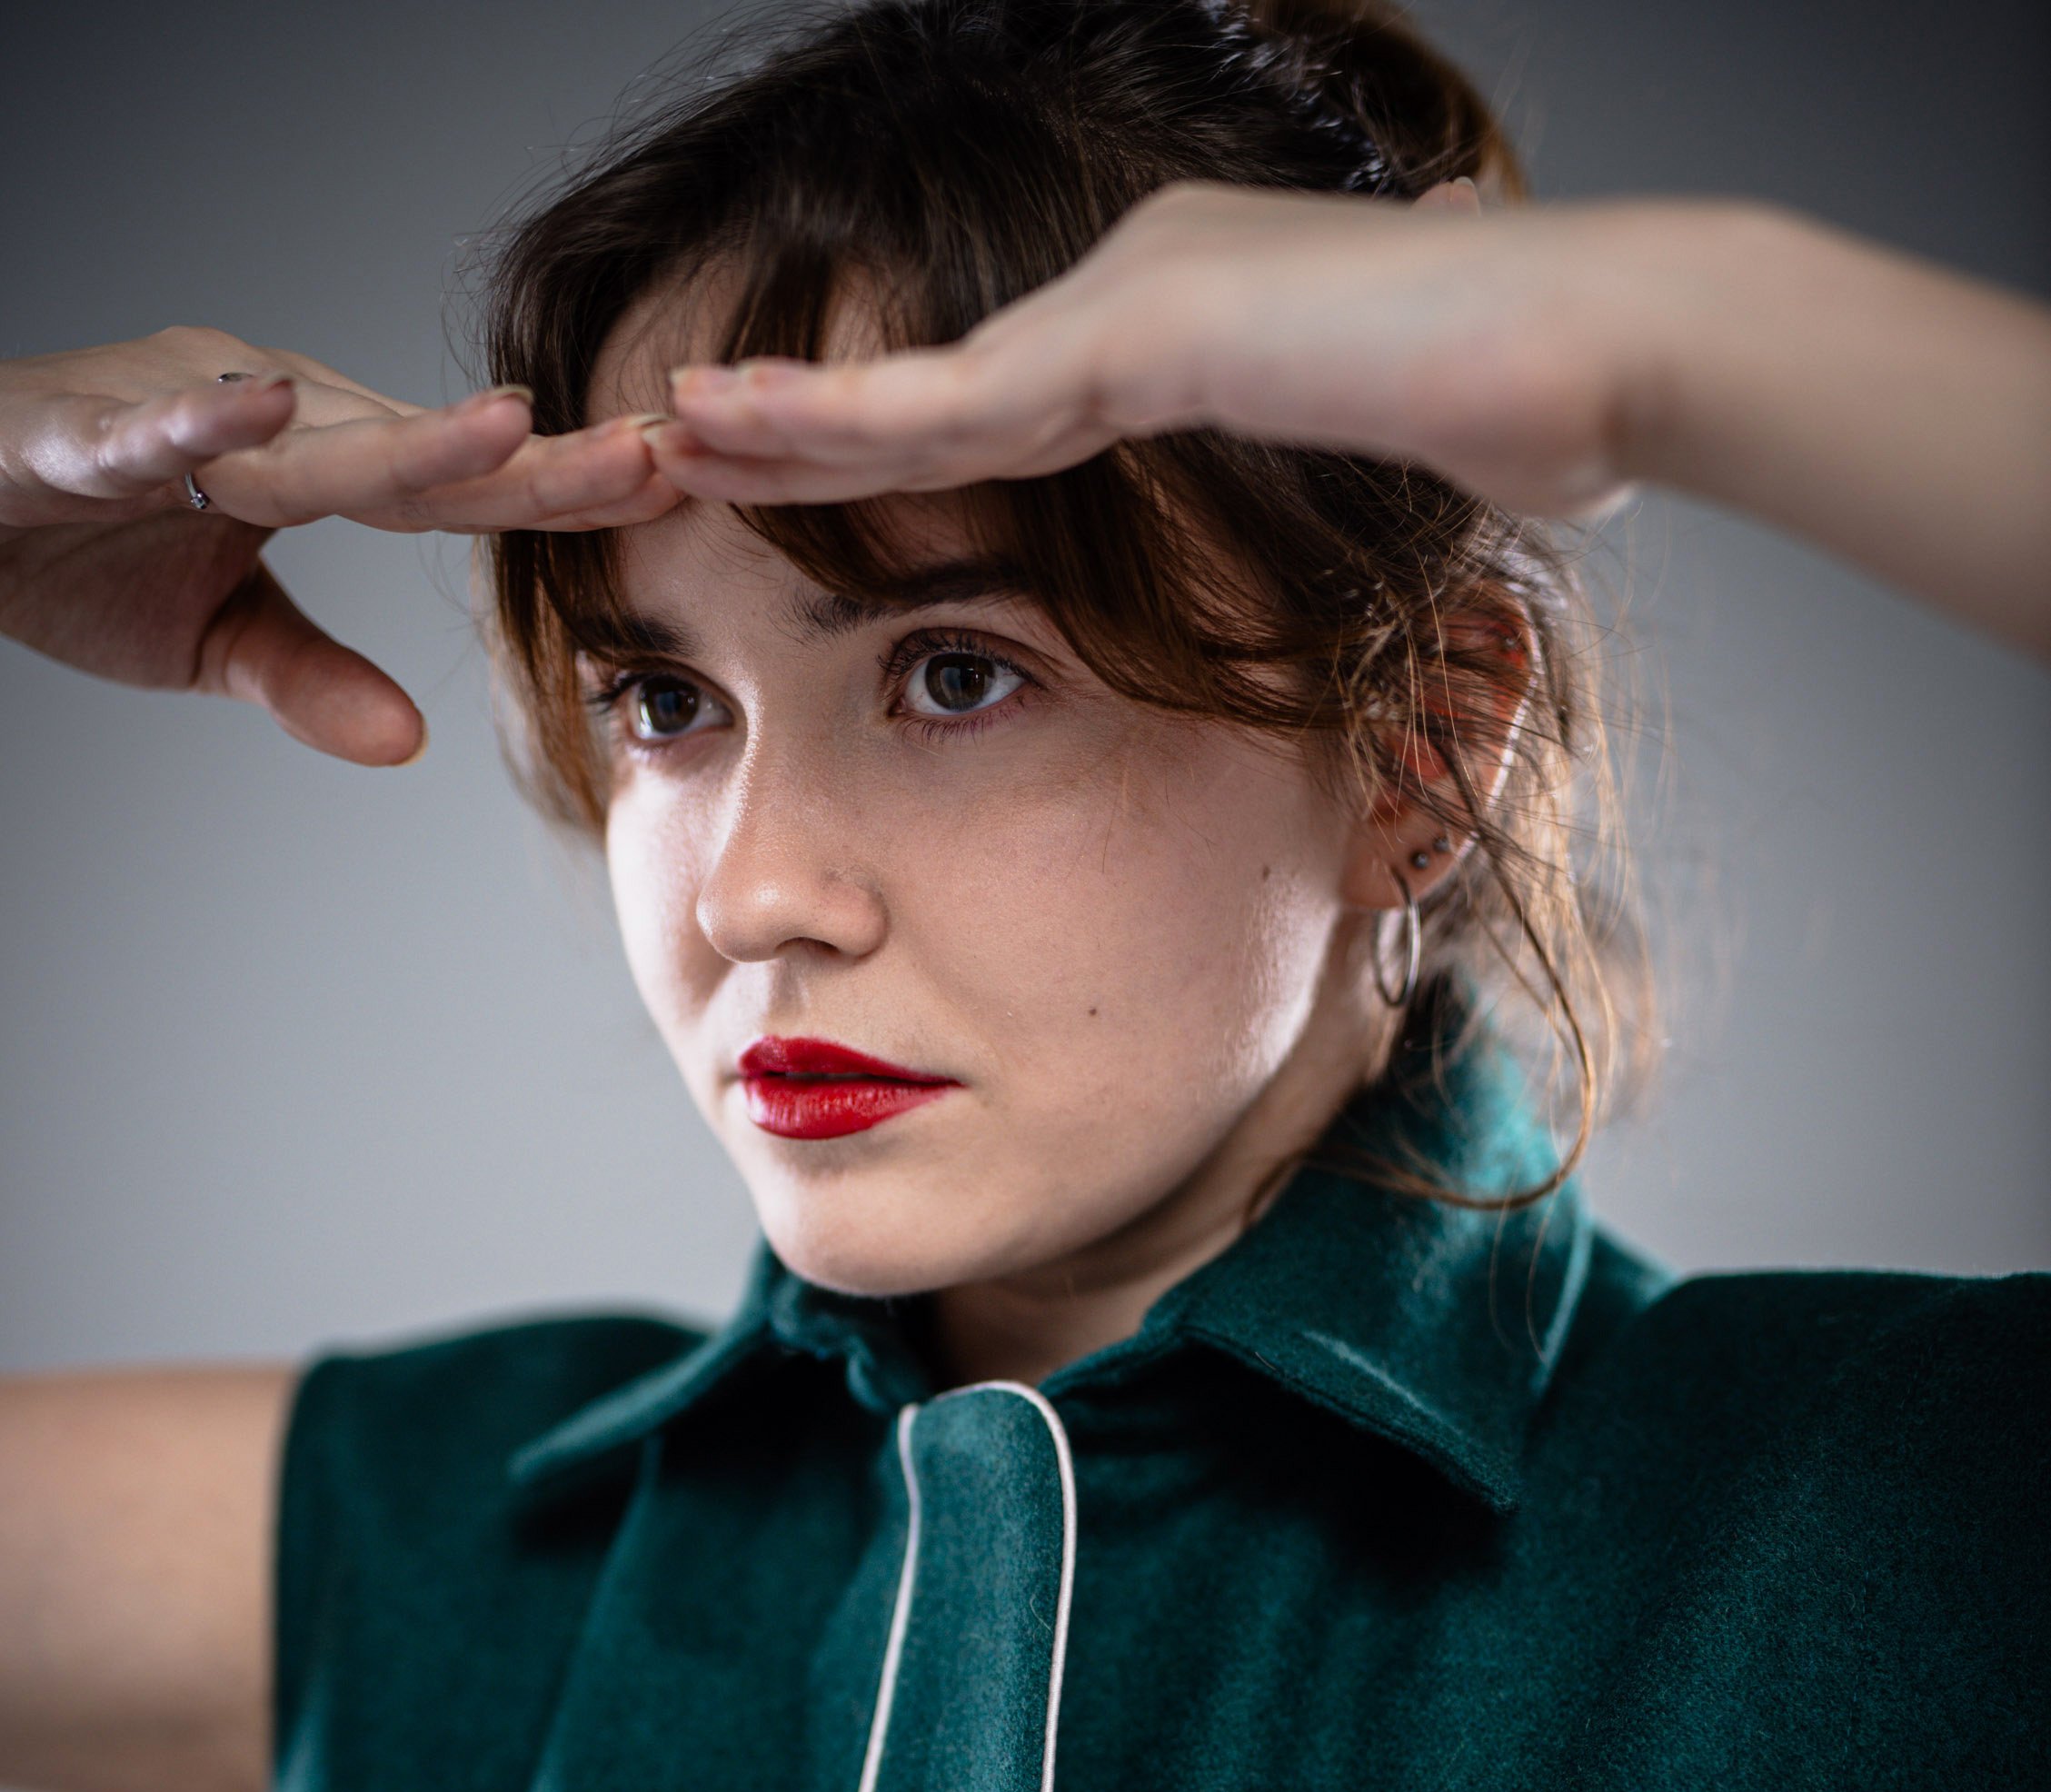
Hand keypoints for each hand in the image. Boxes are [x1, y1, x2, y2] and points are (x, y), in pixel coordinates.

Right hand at [0, 328, 687, 762]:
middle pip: (417, 455)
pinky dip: (198, 420)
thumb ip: (308, 680)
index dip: (560, 490)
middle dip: (537, 459)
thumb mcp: (208, 638)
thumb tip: (408, 745)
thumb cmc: (72, 545)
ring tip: (513, 426)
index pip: (457, 488)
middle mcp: (259, 411)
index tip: (674, 491)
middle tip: (659, 456)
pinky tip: (269, 406)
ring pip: (307, 438)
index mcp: (309, 458)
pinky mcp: (71, 433)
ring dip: (409, 436)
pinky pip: (141, 428)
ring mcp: (168, 411)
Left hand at [658, 180, 1643, 519]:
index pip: (1010, 403)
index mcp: (1193, 314)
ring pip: (920, 385)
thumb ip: (1372, 472)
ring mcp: (1137, 289)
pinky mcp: (1144, 326)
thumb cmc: (1551, 414)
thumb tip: (1432, 504)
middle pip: (940, 386)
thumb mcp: (1424, 465)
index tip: (807, 490)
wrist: (1613, 349)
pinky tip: (731, 430)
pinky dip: (837, 424)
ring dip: (784, 419)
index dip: (897, 449)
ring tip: (664, 436)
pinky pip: (960, 402)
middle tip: (690, 455)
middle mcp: (1142, 282)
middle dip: (810, 431)